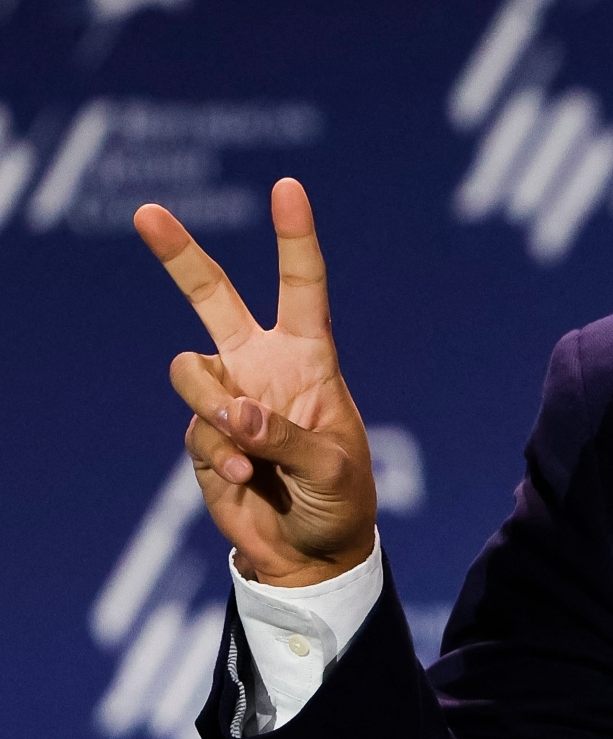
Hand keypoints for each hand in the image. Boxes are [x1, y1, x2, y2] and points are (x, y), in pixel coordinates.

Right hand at [134, 178, 376, 586]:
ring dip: (214, 407)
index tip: (287, 187)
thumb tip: (235, 410)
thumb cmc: (340, 499)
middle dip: (179, 255)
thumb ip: (286, 437)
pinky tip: (243, 480)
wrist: (313, 551)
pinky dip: (219, 454)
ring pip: (190, 372)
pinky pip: (196, 429)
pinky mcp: (203, 436)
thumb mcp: (333, 468)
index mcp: (310, 357)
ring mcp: (227, 398)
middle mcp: (262, 366)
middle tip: (146, 212)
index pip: (302, 286)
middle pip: (213, 298)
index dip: (294, 237)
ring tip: (248, 452)